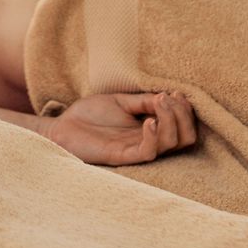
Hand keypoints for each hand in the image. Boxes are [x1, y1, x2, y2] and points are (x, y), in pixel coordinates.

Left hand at [44, 91, 197, 164]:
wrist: (62, 125)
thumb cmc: (90, 114)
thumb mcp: (120, 101)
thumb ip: (143, 101)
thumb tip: (168, 96)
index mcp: (151, 129)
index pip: (184, 127)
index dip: (185, 110)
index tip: (175, 92)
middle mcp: (149, 141)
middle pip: (185, 138)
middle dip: (183, 116)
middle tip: (170, 98)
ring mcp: (137, 150)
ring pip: (171, 143)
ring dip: (171, 121)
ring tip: (160, 102)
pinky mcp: (123, 156)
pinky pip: (148, 152)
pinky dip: (154, 136)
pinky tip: (148, 121)